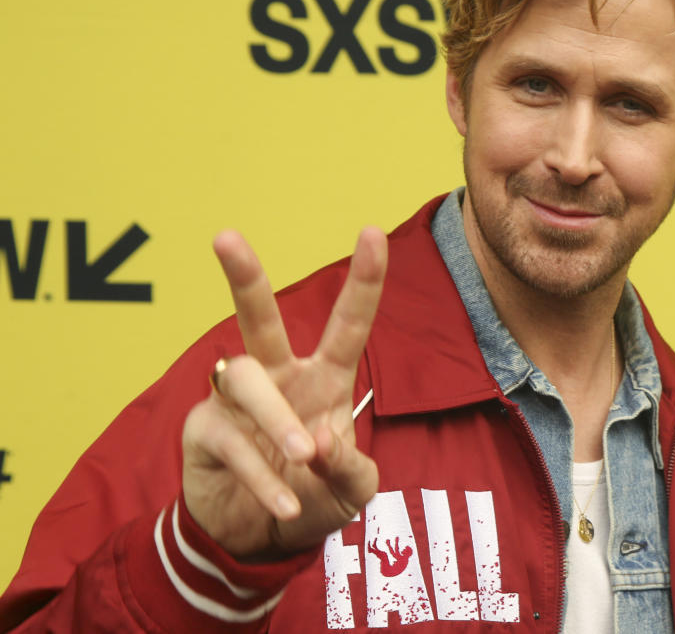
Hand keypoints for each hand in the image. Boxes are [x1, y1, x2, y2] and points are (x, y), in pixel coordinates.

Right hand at [181, 227, 386, 557]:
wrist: (260, 539)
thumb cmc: (314, 497)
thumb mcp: (353, 490)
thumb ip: (350, 467)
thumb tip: (319, 438)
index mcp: (323, 378)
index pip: (347, 324)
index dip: (363, 281)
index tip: (373, 231)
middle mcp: (279, 378)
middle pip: (260, 320)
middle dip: (244, 278)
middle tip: (224, 237)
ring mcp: (237, 402)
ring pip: (247, 381)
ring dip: (278, 418)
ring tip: (304, 457)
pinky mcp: (206, 431)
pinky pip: (232, 441)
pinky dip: (261, 475)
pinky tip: (285, 506)